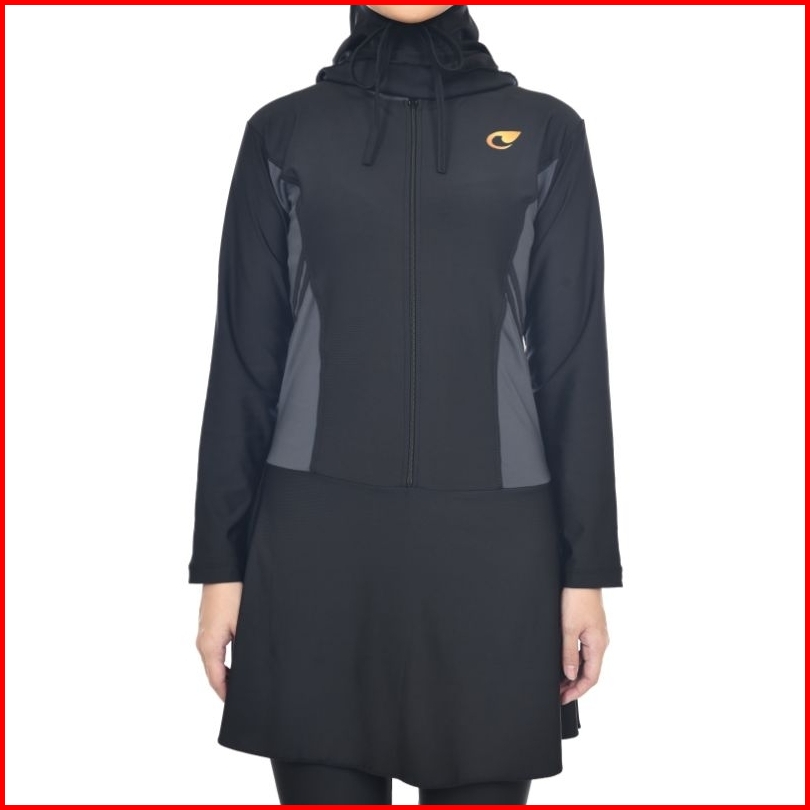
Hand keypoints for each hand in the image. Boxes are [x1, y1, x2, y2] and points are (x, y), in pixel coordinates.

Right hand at [196, 582, 242, 700]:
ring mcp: (205, 633)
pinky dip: (225, 660)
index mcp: (209, 646)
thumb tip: (250, 669)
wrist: (221, 570)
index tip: (238, 707)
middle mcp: (203, 642)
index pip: (216, 680)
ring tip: (245, 683)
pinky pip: (216, 649)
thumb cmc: (233, 595)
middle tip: (246, 697)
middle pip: (214, 673)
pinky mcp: (210, 624)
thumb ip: (244, 649)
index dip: (227, 695)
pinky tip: (240, 661)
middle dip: (228, 686)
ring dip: (227, 673)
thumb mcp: (243, 624)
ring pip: (215, 661)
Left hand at [559, 587, 609, 704]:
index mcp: (598, 645)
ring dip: (574, 674)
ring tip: (558, 681)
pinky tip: (564, 662)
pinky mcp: (590, 628)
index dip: (577, 691)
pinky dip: (575, 660)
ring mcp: (596, 635)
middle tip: (557, 693)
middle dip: (574, 685)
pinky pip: (585, 651)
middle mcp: (600, 642)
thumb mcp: (569, 628)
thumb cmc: (577, 599)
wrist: (583, 577)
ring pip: (587, 662)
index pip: (591, 678)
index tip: (563, 699)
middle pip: (590, 672)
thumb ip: (569, 653)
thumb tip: (571, 675)